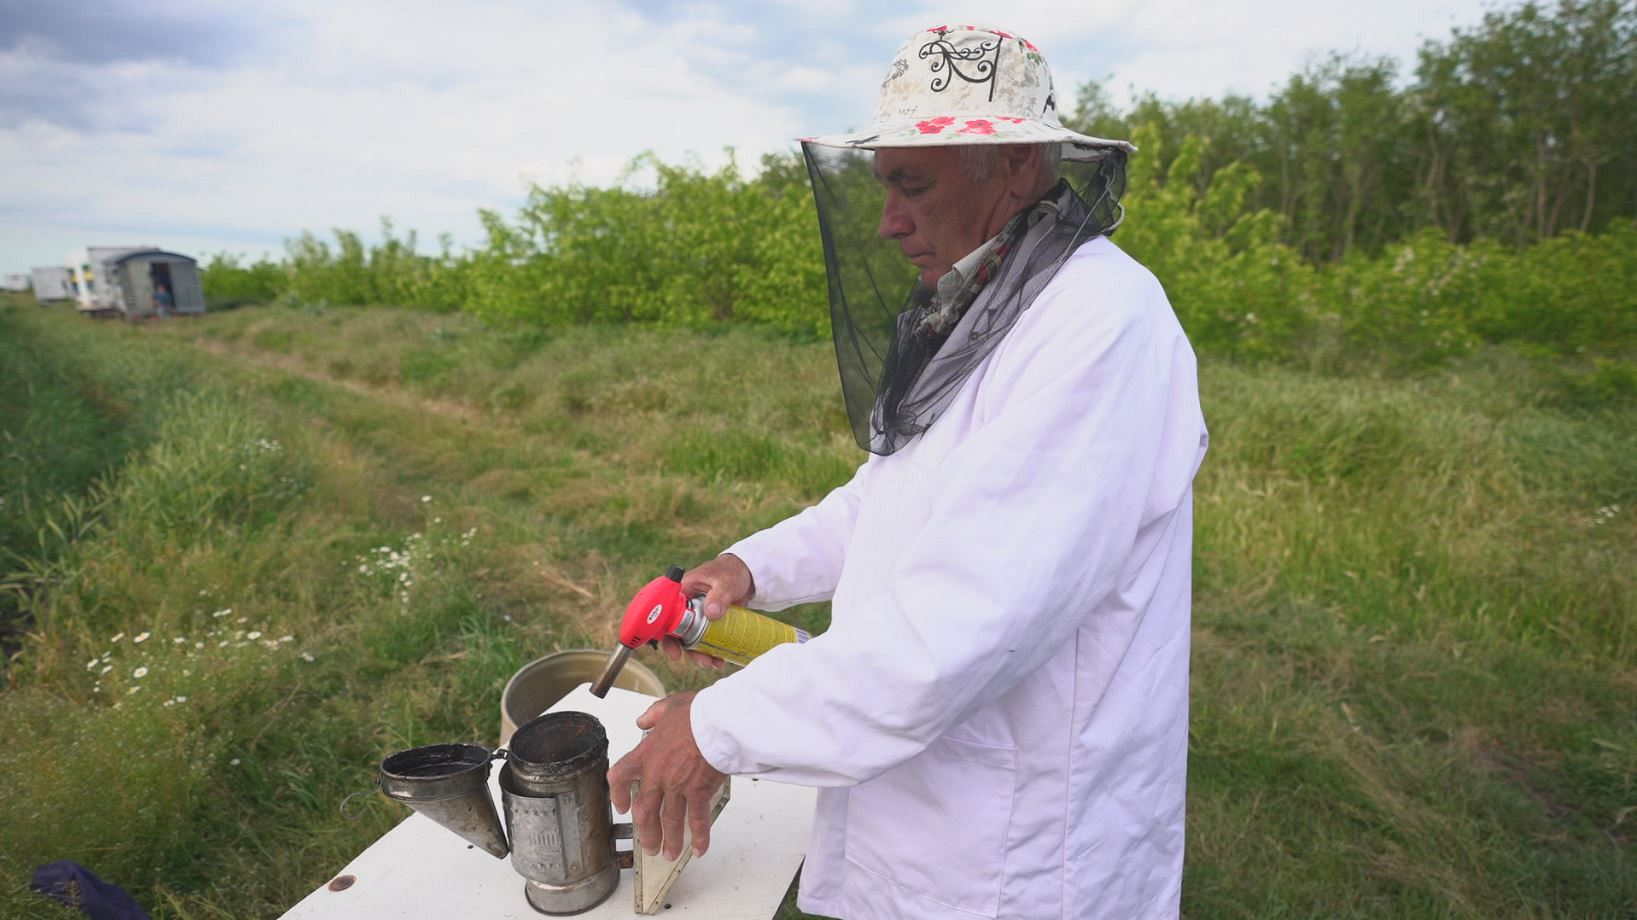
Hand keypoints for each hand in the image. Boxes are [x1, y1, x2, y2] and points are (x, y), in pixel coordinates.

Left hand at [607, 691, 726, 859]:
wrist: (718, 722)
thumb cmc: (697, 713)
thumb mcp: (668, 707)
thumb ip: (653, 715)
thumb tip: (642, 720)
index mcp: (646, 754)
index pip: (621, 777)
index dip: (618, 794)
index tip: (622, 806)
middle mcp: (657, 774)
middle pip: (644, 811)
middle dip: (646, 832)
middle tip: (649, 845)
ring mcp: (677, 786)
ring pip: (669, 820)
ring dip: (669, 840)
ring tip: (669, 854)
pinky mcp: (698, 791)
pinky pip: (697, 819)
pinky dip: (699, 836)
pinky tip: (699, 849)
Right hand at [659, 554, 756, 669]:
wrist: (746, 575)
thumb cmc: (730, 572)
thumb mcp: (725, 582)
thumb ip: (719, 595)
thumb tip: (711, 613)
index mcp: (682, 592)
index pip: (667, 616)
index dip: (667, 637)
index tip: (676, 653)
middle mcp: (686, 607)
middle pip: (678, 633)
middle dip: (688, 651)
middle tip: (702, 661)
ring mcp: (697, 616)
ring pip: (692, 639)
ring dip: (701, 654)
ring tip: (714, 663)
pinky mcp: (709, 623)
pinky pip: (706, 639)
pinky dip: (712, 650)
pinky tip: (721, 658)